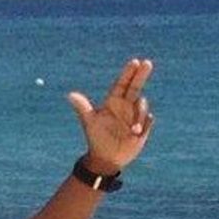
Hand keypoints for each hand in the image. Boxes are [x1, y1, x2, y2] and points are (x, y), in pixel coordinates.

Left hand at [68, 59, 154, 174]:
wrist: (105, 157)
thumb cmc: (96, 137)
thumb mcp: (89, 121)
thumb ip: (82, 107)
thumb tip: (70, 95)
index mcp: (113, 102)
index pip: (122, 84)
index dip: (128, 73)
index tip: (134, 62)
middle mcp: (126, 106)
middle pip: (136, 87)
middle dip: (141, 75)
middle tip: (147, 62)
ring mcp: (135, 116)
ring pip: (142, 106)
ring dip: (139, 114)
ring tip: (133, 129)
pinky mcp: (143, 127)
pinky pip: (149, 120)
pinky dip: (145, 123)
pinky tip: (138, 131)